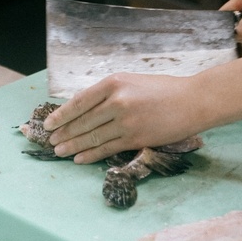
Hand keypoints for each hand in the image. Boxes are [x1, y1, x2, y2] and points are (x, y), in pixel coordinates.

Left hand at [43, 72, 201, 164]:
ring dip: (73, 146)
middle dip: (64, 132)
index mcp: (115, 82)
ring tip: (59, 151)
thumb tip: (86, 107)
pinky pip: (106, 149)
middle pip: (83, 121)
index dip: (62, 114)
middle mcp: (117, 100)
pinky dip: (90, 155)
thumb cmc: (164, 89)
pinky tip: (79, 159)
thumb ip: (110, 93)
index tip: (49, 123)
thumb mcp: (133, 81)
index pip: (80, 101)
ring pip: (92, 137)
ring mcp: (125, 121)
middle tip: (50, 141)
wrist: (192, 101)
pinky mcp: (135, 138)